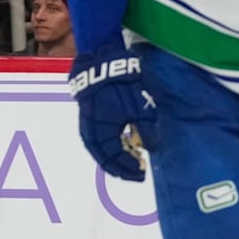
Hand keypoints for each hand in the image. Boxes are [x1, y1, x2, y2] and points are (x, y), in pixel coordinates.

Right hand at [68, 44, 154, 181]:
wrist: (102, 65)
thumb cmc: (122, 85)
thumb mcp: (140, 107)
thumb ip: (146, 129)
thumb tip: (151, 147)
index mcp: (104, 132)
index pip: (115, 157)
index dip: (128, 167)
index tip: (142, 172)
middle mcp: (91, 132)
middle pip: (103, 158)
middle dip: (119, 168)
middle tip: (135, 173)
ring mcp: (87, 126)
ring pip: (97, 152)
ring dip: (111, 161)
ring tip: (125, 165)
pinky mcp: (87, 120)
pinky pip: (95, 142)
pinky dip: (105, 150)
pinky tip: (116, 150)